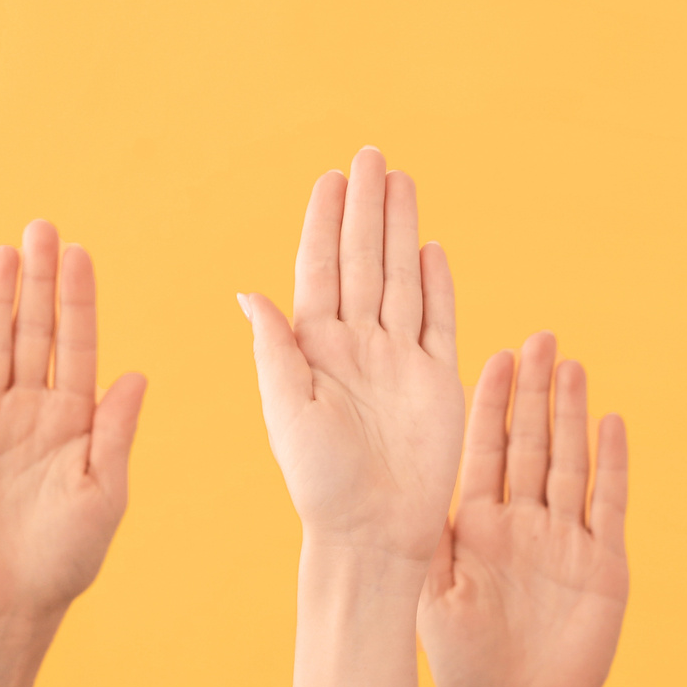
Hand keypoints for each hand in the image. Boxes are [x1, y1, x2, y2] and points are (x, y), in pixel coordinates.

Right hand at [0, 222, 147, 624]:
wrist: (8, 601)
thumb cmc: (66, 557)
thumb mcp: (105, 493)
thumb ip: (115, 432)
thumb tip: (137, 374)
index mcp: (72, 419)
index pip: (77, 345)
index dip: (78, 300)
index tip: (82, 254)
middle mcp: (29, 409)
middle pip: (33, 331)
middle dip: (38, 282)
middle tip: (41, 229)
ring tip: (4, 252)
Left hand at [240, 147, 463, 562]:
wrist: (370, 530)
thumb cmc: (317, 479)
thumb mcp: (285, 409)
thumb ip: (273, 349)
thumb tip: (247, 293)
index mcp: (313, 346)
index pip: (320, 268)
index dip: (326, 223)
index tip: (331, 178)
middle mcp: (355, 343)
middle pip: (363, 260)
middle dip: (366, 208)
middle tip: (371, 155)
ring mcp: (399, 358)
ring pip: (400, 278)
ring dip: (400, 229)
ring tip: (402, 181)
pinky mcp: (437, 380)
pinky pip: (439, 321)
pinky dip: (437, 284)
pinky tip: (431, 247)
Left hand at [419, 334, 628, 686]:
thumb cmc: (461, 660)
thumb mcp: (428, 587)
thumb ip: (420, 534)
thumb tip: (382, 485)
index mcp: (475, 523)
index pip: (484, 448)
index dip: (491, 402)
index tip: (493, 355)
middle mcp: (521, 522)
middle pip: (530, 442)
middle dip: (534, 391)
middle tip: (540, 337)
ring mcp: (564, 540)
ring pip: (569, 461)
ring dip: (572, 414)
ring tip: (573, 363)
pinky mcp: (602, 565)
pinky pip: (609, 505)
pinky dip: (613, 464)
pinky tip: (614, 423)